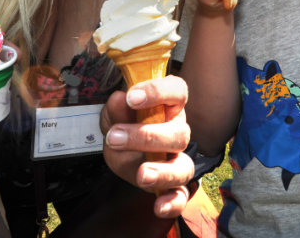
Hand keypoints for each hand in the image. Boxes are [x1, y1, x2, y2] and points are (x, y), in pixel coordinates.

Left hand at [100, 75, 193, 217]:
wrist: (124, 151)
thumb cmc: (125, 126)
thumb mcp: (115, 116)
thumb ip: (117, 109)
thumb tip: (118, 99)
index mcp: (169, 106)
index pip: (176, 91)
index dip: (157, 92)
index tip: (131, 97)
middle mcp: (178, 131)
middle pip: (179, 133)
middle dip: (147, 136)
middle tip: (115, 137)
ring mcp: (178, 159)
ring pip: (184, 166)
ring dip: (163, 172)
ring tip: (142, 174)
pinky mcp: (173, 185)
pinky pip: (181, 195)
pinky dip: (173, 203)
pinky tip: (158, 207)